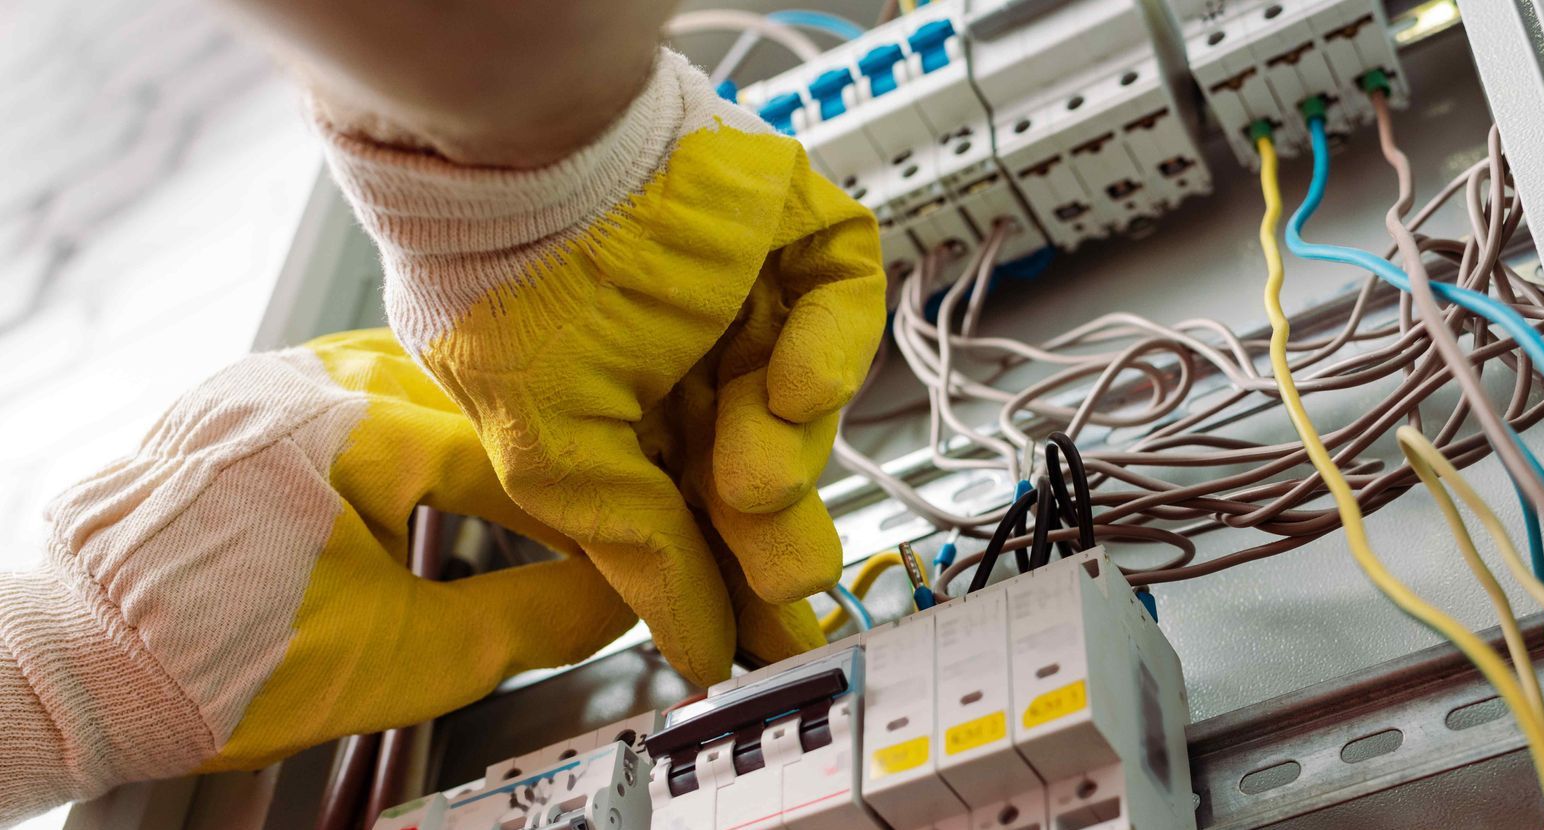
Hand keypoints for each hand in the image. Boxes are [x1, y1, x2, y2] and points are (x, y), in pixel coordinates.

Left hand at [0, 330, 635, 808]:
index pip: (522, 457)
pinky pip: (361, 389)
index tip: (627, 550)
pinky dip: (416, 427)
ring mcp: (271, 380)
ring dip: (481, 436)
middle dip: (542, 464)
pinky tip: (434, 473)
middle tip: (589, 521)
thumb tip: (613, 597)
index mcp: (356, 426)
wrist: (84, 667)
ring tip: (523, 498)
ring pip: (423, 383)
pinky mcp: (243, 401)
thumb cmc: (215, 663)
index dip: (590, 513)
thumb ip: (533, 619)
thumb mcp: (409, 657)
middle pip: (481, 402)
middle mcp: (311, 379)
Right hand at [360, 53, 887, 684]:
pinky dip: (832, 349)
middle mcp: (682, 350)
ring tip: (757, 475)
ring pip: (805, 394)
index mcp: (615, 406)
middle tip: (787, 578)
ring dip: (791, 447)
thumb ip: (641, 552)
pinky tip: (792, 388)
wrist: (531, 155)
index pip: (689, 505)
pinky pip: (841, 296)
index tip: (765, 638)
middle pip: (758, 461)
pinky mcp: (794, 227)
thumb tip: (694, 649)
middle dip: (773, 528)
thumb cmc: (509, 288)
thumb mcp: (559, 457)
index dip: (726, 571)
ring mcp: (742, 285)